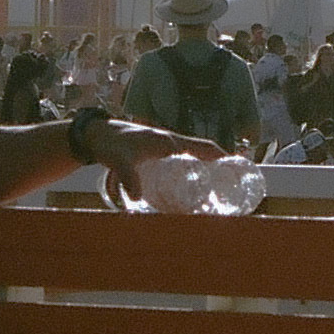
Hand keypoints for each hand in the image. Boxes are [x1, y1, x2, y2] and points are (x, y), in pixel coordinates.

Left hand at [83, 117, 221, 202]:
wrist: (96, 135)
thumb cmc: (111, 144)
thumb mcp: (120, 161)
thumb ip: (127, 178)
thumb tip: (135, 198)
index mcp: (169, 141)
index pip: (203, 147)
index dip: (222, 157)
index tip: (237, 169)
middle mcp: (170, 142)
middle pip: (202, 153)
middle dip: (218, 167)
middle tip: (229, 187)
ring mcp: (164, 147)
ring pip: (192, 157)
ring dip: (205, 168)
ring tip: (214, 189)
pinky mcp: (157, 153)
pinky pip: (181, 160)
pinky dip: (191, 169)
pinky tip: (190, 184)